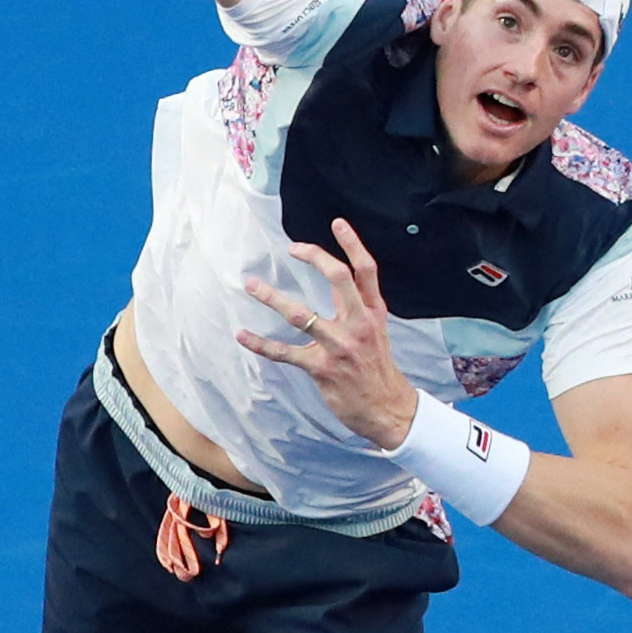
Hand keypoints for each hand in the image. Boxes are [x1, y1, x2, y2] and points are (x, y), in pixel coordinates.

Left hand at [238, 222, 419, 449]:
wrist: (388, 409)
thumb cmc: (377, 368)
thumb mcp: (378, 331)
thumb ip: (360, 305)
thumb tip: (339, 281)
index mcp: (373, 313)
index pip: (366, 271)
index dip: (353, 244)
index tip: (337, 223)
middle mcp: (358, 325)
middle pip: (338, 279)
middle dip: (315, 258)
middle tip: (292, 248)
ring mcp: (339, 346)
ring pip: (301, 315)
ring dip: (273, 298)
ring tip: (252, 285)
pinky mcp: (321, 368)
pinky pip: (285, 353)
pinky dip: (260, 344)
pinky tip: (243, 335)